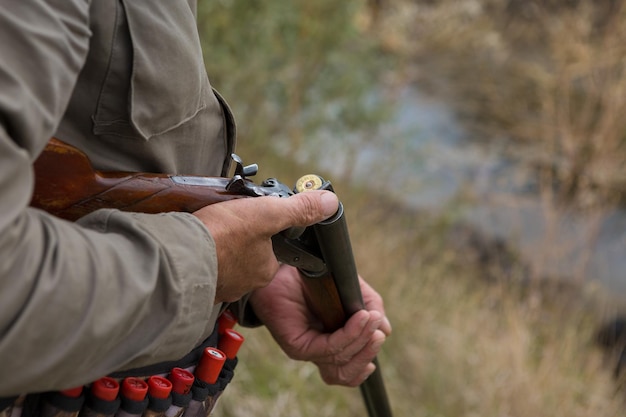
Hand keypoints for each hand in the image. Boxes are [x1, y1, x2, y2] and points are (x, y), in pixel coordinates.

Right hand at [193, 190, 337, 303]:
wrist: (176, 258)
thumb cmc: (222, 237)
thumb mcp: (266, 213)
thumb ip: (299, 209)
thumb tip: (330, 202)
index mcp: (264, 269)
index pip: (274, 248)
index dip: (265, 229)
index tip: (252, 217)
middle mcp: (245, 283)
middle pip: (249, 253)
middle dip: (239, 237)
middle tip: (227, 220)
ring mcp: (219, 286)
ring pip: (225, 260)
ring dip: (219, 245)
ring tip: (209, 228)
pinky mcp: (196, 284)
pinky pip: (204, 266)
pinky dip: (201, 254)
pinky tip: (194, 243)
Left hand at [249, 264, 391, 386]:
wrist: (287, 267)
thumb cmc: (317, 280)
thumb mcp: (351, 292)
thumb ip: (370, 307)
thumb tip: (386, 330)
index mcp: (330, 344)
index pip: (348, 371)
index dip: (364, 365)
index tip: (379, 341)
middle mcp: (318, 351)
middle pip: (346, 372)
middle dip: (367, 353)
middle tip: (379, 332)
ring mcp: (307, 350)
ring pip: (340, 361)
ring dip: (361, 341)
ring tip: (371, 319)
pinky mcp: (297, 346)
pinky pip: (329, 347)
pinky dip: (349, 334)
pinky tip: (360, 318)